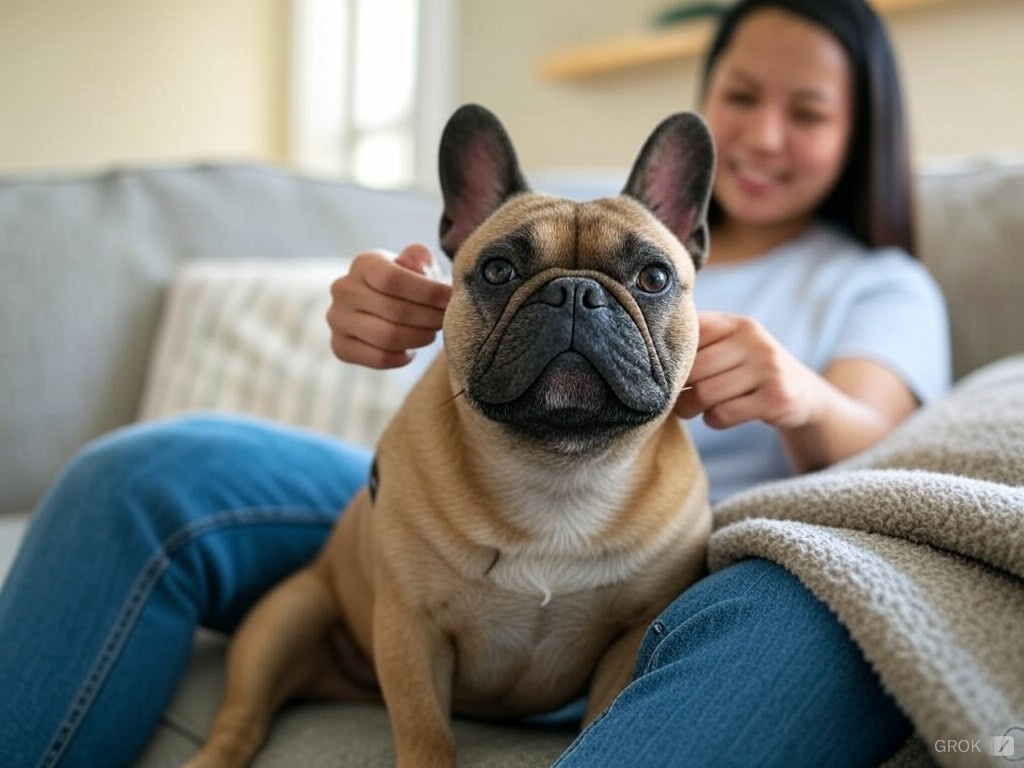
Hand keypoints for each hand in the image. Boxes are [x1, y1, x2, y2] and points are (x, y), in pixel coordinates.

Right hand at [327, 244, 450, 368]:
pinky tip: (412, 350)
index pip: (393, 279)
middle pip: (394, 311)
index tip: (451, 298)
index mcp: (364, 264)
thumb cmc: (409, 284)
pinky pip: (378, 358)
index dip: (427, 292)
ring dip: (419, 338)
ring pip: (387, 337)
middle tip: (448, 320)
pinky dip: (402, 357)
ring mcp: (338, 319)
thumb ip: (421, 260)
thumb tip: (419, 268)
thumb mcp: (418, 264)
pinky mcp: (340, 346)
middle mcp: (344, 289)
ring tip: (432, 333)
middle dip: (429, 318)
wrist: (384, 305)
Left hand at [674, 311, 820, 429]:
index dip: (669, 355)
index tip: (662, 369)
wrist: (802, 394)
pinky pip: (723, 415)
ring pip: (705, 394)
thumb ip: (696, 342)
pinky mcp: (777, 399)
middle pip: (693, 368)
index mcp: (737, 324)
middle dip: (678, 389)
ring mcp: (769, 369)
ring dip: (691, 408)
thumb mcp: (730, 346)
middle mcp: (755, 341)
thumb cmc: (749, 370)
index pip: (689, 333)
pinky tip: (720, 415)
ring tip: (693, 408)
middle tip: (675, 398)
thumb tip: (643, 351)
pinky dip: (713, 420)